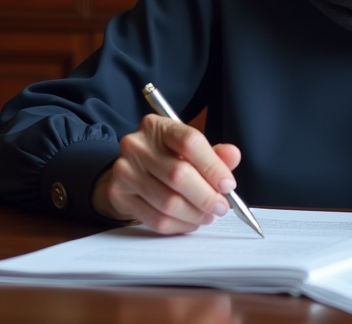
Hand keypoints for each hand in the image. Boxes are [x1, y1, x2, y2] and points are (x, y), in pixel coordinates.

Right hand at [92, 114, 241, 234]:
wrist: (130, 172)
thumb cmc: (166, 159)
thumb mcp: (189, 150)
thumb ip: (213, 154)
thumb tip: (233, 156)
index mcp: (158, 126)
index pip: (189, 142)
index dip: (213, 166)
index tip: (228, 185)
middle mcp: (137, 144)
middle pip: (178, 175)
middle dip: (206, 196)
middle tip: (222, 207)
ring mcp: (124, 170)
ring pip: (168, 202)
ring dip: (195, 214)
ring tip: (208, 216)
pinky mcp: (119, 195)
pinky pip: (156, 219)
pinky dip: (180, 225)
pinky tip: (190, 222)